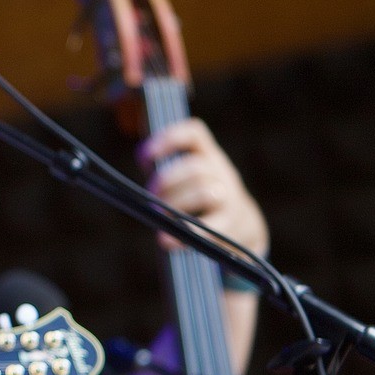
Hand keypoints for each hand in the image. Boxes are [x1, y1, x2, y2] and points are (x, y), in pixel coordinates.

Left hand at [139, 118, 267, 256]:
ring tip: (159, 216)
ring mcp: (230, 197)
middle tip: (151, 196)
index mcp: (208, 155)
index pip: (195, 134)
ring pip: (205, 193)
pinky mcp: (231, 224)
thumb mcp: (189, 179)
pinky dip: (184, 232)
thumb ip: (166, 175)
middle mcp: (222, 172)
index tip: (143, 155)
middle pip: (195, 168)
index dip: (169, 139)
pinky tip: (166, 241)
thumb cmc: (201, 200)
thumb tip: (131, 187)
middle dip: (166, 182)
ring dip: (175, 205)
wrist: (244, 226)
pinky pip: (210, 227)